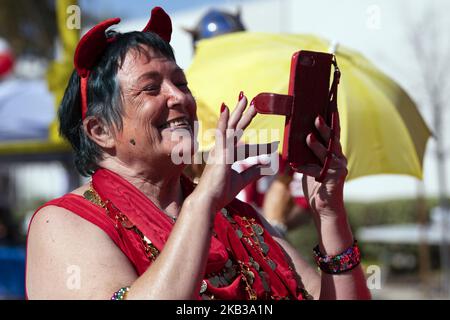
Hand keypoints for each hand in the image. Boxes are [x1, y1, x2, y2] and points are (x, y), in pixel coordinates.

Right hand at [193, 93, 278, 212]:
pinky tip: (227, 108)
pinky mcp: (219, 153)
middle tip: (251, 99)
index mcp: (224, 154)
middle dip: (242, 113)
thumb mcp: (242, 179)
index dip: (250, 131)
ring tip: (248, 99)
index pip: (239, 138)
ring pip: (231, 127)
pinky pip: (223, 134)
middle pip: (233, 126)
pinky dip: (224, 120)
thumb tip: (268, 165)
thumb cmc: (220, 192)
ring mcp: (219, 150)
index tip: (261, 125)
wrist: (206, 201)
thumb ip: (254, 171)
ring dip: (239, 112)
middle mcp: (221, 149)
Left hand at [296, 112, 347, 219]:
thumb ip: (307, 154)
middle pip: (332, 140)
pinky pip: (318, 172)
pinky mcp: (334, 180)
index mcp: (333, 153)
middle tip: (316, 117)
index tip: (330, 104)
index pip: (333, 133)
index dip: (332, 119)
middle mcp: (339, 159)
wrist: (324, 209)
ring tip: (309, 137)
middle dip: (324, 128)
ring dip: (317, 145)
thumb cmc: (316, 187)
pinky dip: (305, 168)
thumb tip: (297, 139)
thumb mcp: (310, 166)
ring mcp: (338, 169)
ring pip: (327, 154)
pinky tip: (295, 166)